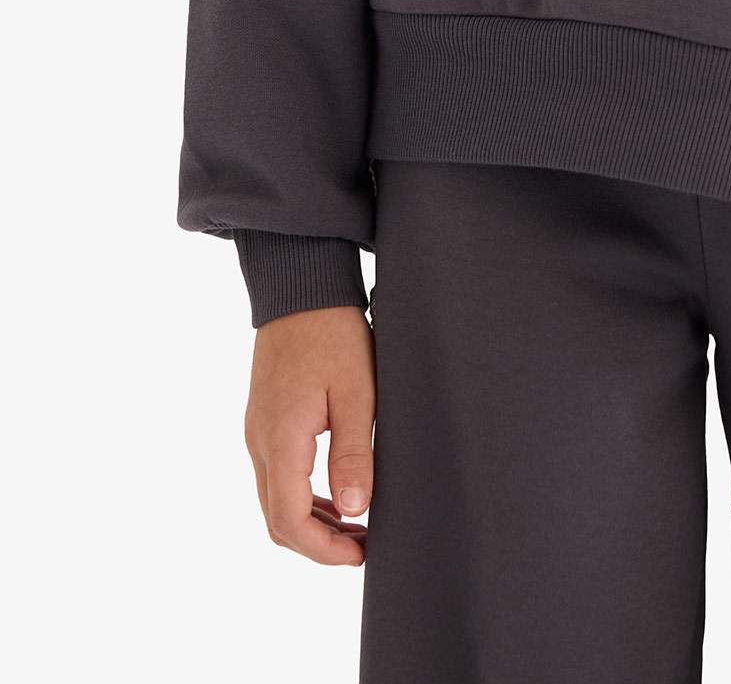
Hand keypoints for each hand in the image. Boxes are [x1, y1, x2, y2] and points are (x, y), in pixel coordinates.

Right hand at [243, 305, 375, 564]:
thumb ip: (353, 452)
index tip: (362, 553)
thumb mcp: (357, 391)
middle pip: (277, 520)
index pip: (289, 522)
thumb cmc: (333, 333)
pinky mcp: (264, 420)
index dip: (324, 550)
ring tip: (357, 525)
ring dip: (312, 522)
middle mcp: (259, 442)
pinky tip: (337, 491)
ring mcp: (257, 432)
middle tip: (364, 546)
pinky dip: (304, 496)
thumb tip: (355, 509)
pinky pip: (276, 475)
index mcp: (280, 440)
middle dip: (319, 544)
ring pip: (275, 500)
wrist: (300, 285)